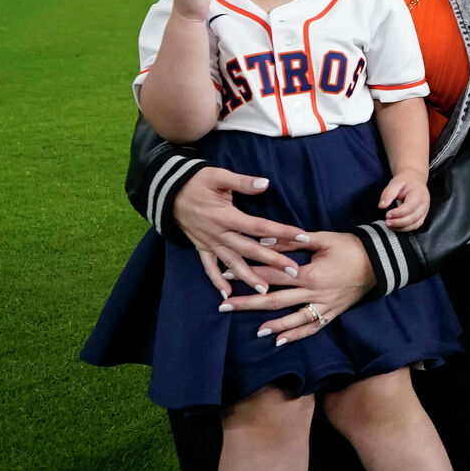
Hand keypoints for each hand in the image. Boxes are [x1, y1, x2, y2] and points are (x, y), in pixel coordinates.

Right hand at [170, 167, 309, 298]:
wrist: (166, 191)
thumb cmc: (195, 181)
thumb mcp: (218, 176)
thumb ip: (242, 182)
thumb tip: (265, 183)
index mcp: (226, 216)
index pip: (260, 227)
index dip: (282, 232)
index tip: (302, 237)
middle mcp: (218, 233)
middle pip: (250, 250)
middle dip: (273, 262)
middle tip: (293, 272)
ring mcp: (208, 242)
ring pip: (231, 263)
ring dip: (248, 277)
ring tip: (265, 290)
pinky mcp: (200, 246)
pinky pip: (208, 267)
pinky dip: (216, 281)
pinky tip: (226, 294)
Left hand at [226, 232, 378, 345]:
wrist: (380, 262)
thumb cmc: (351, 247)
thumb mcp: (323, 238)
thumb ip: (292, 241)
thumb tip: (264, 239)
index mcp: (310, 274)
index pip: (272, 274)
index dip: (249, 273)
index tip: (226, 273)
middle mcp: (314, 294)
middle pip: (275, 300)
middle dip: (248, 303)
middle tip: (225, 306)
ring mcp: (324, 306)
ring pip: (293, 319)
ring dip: (272, 325)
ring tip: (253, 330)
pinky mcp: (332, 313)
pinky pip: (312, 327)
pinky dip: (295, 335)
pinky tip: (279, 341)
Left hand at [380, 169, 429, 230]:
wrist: (415, 180)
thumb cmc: (405, 182)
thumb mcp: (395, 183)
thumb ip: (388, 193)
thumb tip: (381, 206)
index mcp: (419, 194)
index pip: (410, 207)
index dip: (398, 213)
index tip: (387, 214)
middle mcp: (424, 204)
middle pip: (414, 218)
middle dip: (399, 222)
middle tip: (386, 222)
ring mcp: (424, 211)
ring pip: (415, 224)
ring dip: (401, 227)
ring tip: (389, 225)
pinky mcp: (421, 217)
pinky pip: (414, 226)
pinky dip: (404, 229)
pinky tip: (395, 226)